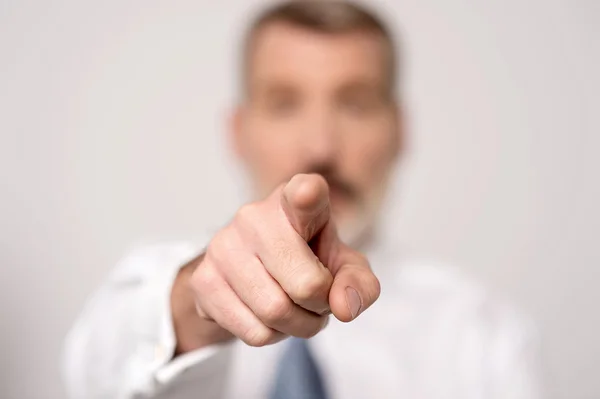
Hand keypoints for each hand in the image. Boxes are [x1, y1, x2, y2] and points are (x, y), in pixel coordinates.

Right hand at [175, 174, 379, 349]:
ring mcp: (223, 246)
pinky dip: (271, 335)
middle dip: (320, 306)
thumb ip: (359, 283)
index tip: (306, 193)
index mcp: (295, 201)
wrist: (251, 270)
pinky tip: (268, 316)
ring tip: (295, 309)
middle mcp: (254, 216)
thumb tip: (345, 307)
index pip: (303, 192)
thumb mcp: (342, 266)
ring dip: (297, 326)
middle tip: (317, 300)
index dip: (307, 194)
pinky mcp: (203, 279)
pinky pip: (252, 331)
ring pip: (276, 313)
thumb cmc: (305, 259)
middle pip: (305, 285)